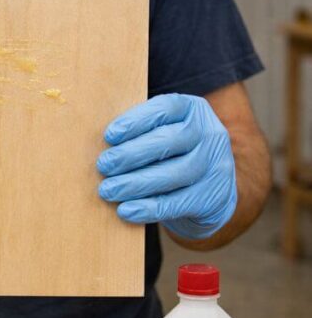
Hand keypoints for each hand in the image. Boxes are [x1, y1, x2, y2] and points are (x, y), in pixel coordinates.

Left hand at [96, 93, 236, 239]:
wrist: (210, 193)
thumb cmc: (173, 156)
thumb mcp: (163, 134)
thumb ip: (139, 133)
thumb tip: (102, 145)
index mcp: (193, 110)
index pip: (166, 107)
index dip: (136, 120)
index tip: (109, 135)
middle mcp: (210, 134)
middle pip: (171, 140)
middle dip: (132, 153)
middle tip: (103, 165)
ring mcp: (216, 166)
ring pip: (175, 173)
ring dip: (136, 183)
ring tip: (108, 190)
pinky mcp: (213, 197)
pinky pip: (179, 202)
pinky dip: (149, 208)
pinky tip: (126, 210)